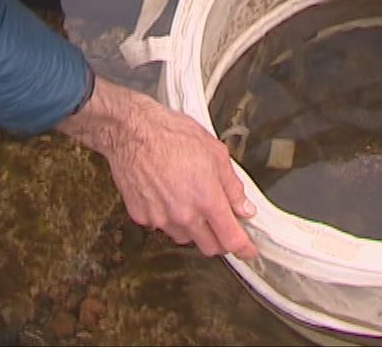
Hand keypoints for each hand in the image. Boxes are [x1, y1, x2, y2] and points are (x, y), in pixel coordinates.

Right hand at [59, 78, 257, 258]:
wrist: (132, 132)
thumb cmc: (172, 135)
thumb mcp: (215, 153)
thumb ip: (233, 187)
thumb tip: (244, 208)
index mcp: (207, 200)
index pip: (231, 239)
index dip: (244, 248)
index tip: (248, 250)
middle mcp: (184, 215)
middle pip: (209, 247)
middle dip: (219, 239)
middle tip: (221, 223)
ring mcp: (161, 218)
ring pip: (185, 238)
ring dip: (193, 228)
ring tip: (189, 200)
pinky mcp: (141, 216)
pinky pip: (161, 226)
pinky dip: (168, 218)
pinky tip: (167, 195)